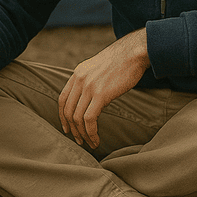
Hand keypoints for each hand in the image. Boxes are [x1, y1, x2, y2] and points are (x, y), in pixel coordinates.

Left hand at [58, 29, 149, 148]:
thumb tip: (89, 98)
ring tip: (90, 143)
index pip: (62, 99)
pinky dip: (91, 132)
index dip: (62, 116)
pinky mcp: (101, 94)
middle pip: (67, 110)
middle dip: (72, 129)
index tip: (67, 128)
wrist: (134, 52)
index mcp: (78, 73)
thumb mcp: (98, 67)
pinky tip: (96, 139)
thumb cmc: (122, 61)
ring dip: (82, 134)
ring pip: (77, 117)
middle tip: (79, 140)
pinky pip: (89, 119)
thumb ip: (90, 80)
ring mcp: (89, 86)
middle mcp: (80, 80)